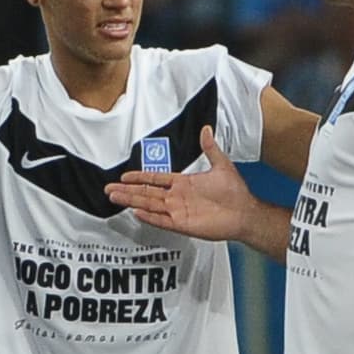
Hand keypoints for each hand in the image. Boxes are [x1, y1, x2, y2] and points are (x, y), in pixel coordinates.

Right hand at [105, 125, 253, 241]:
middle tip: (109, 188)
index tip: (124, 176)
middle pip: (146, 192)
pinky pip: (162, 220)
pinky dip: (149, 216)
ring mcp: (178, 211)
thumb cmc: (234, 192)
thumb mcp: (221, 165)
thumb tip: (206, 129)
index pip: (155, 179)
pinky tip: (136, 212)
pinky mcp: (183, 224)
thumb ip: (210, 148)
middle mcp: (177, 197)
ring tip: (114, 197)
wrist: (244, 212)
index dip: (139, 177)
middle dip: (127, 190)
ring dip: (131, 201)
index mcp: (183, 183)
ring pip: (149, 205)